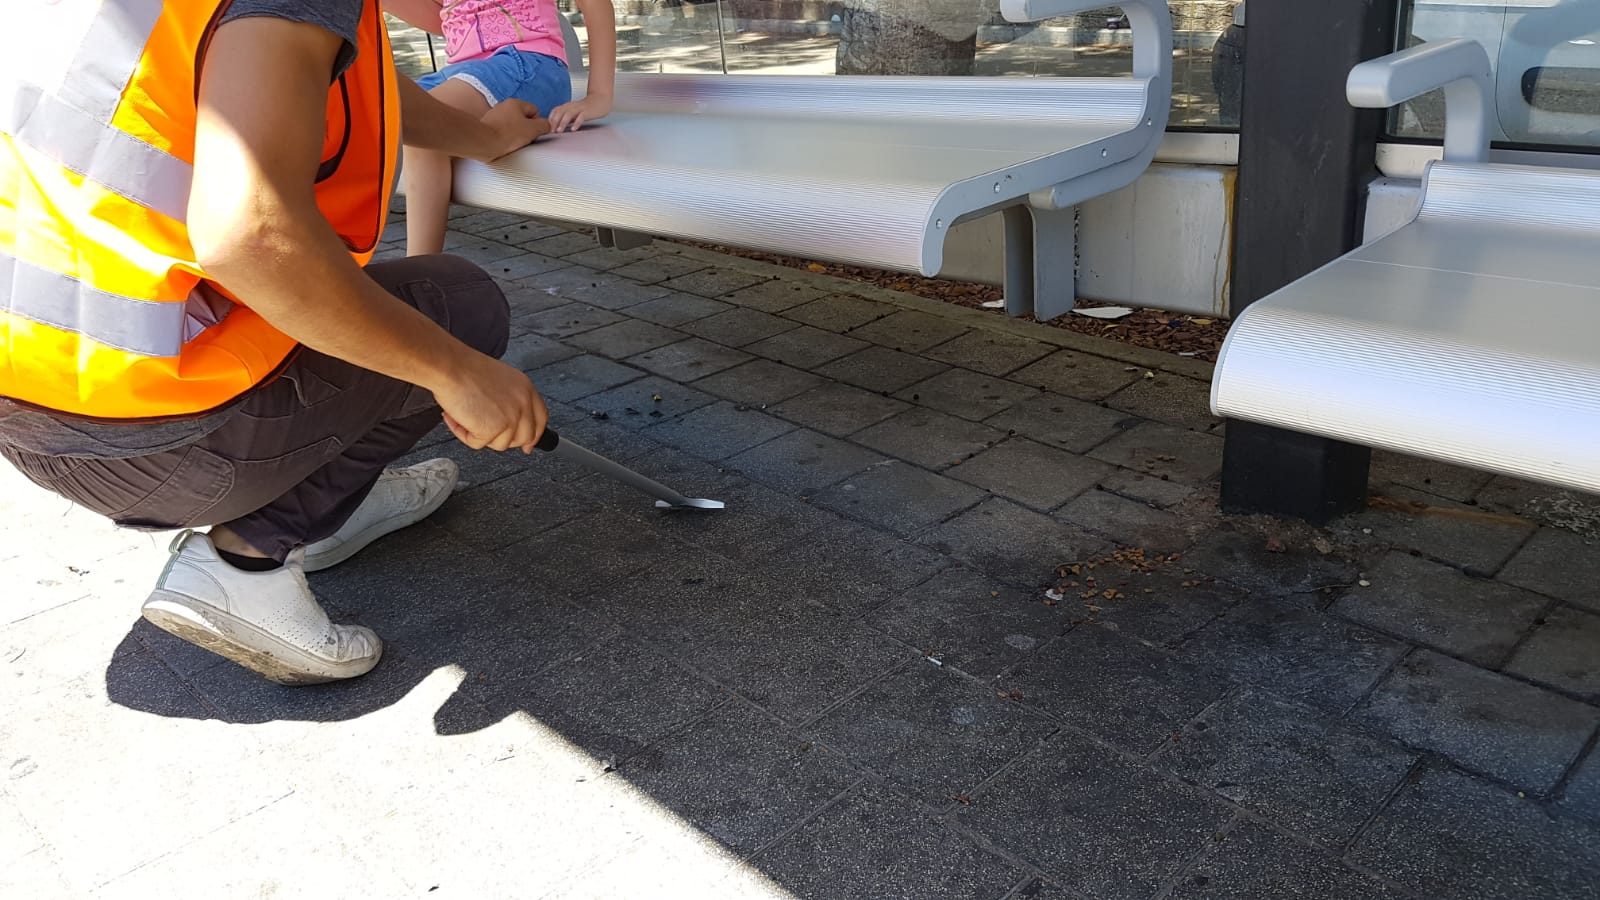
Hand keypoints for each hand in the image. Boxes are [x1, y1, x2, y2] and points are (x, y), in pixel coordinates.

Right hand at [433, 354, 548, 452]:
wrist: (450, 367)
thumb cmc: (465, 369)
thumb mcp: (500, 381)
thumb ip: (510, 401)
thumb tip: (511, 424)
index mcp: (526, 389)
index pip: (540, 419)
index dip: (534, 435)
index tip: (528, 444)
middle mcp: (522, 403)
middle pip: (524, 437)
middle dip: (505, 439)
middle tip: (486, 430)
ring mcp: (510, 417)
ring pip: (501, 444)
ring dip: (480, 434)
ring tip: (465, 414)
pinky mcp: (492, 429)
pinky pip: (477, 443)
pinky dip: (463, 434)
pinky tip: (457, 417)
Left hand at [475, 99, 550, 159]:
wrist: (483, 142)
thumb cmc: (507, 134)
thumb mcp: (533, 130)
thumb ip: (544, 125)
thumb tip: (547, 125)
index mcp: (516, 103)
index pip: (534, 110)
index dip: (537, 123)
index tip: (535, 132)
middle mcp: (504, 106)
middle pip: (523, 117)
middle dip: (526, 128)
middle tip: (525, 139)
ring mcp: (494, 115)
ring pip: (512, 124)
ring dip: (515, 133)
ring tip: (513, 143)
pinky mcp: (488, 126)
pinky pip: (502, 131)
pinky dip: (505, 137)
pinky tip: (504, 144)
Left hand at [548, 94, 611, 132]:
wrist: (601, 99)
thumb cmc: (588, 107)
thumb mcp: (574, 111)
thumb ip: (567, 117)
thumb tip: (557, 125)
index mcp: (568, 105)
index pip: (555, 110)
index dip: (550, 119)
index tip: (547, 128)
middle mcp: (572, 106)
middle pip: (560, 112)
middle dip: (554, 122)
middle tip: (551, 131)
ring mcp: (580, 108)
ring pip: (568, 114)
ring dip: (562, 122)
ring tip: (559, 131)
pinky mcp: (588, 111)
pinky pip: (581, 117)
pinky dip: (576, 123)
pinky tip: (573, 129)